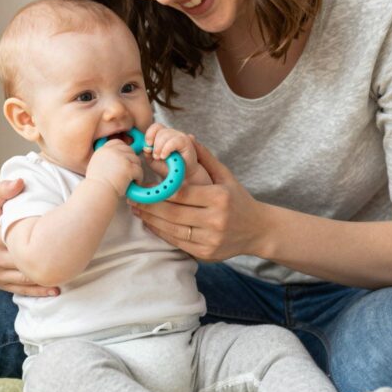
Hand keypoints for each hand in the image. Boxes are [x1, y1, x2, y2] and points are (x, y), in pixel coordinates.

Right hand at [0, 179, 58, 296]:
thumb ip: (3, 190)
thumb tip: (19, 182)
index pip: (14, 241)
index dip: (33, 241)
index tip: (56, 237)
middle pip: (21, 262)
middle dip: (42, 261)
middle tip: (70, 258)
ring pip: (22, 278)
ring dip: (43, 279)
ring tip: (67, 275)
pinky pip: (19, 289)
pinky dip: (37, 291)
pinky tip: (55, 290)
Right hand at [86, 139, 142, 196]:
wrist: (97, 193)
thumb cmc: (97, 185)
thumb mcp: (97, 165)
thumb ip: (107, 158)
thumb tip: (120, 157)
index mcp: (103, 150)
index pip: (118, 143)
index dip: (123, 151)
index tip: (124, 161)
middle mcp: (112, 151)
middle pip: (129, 150)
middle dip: (131, 161)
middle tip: (129, 172)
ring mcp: (121, 158)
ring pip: (136, 160)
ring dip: (136, 170)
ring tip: (131, 179)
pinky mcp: (128, 167)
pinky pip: (139, 170)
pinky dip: (139, 178)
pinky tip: (134, 184)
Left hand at [129, 141, 268, 261]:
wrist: (258, 230)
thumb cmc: (238, 199)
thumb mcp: (226, 176)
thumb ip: (205, 158)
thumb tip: (187, 137)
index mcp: (220, 197)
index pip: (181, 194)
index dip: (159, 191)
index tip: (143, 186)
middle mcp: (216, 220)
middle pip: (173, 213)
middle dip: (149, 206)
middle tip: (133, 198)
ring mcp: (211, 239)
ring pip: (172, 229)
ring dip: (151, 220)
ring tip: (137, 210)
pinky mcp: (206, 253)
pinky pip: (177, 242)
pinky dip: (161, 233)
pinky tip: (151, 223)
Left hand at [143, 123, 208, 184]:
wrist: (182, 176)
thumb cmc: (169, 167)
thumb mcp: (153, 162)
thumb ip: (147, 154)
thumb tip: (146, 147)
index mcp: (164, 136)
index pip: (156, 127)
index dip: (150, 134)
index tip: (148, 145)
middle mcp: (172, 134)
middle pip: (160, 131)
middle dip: (155, 144)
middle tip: (155, 156)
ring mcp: (180, 137)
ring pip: (166, 135)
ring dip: (159, 147)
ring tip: (160, 157)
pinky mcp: (186, 142)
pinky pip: (174, 141)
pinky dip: (167, 149)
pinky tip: (164, 156)